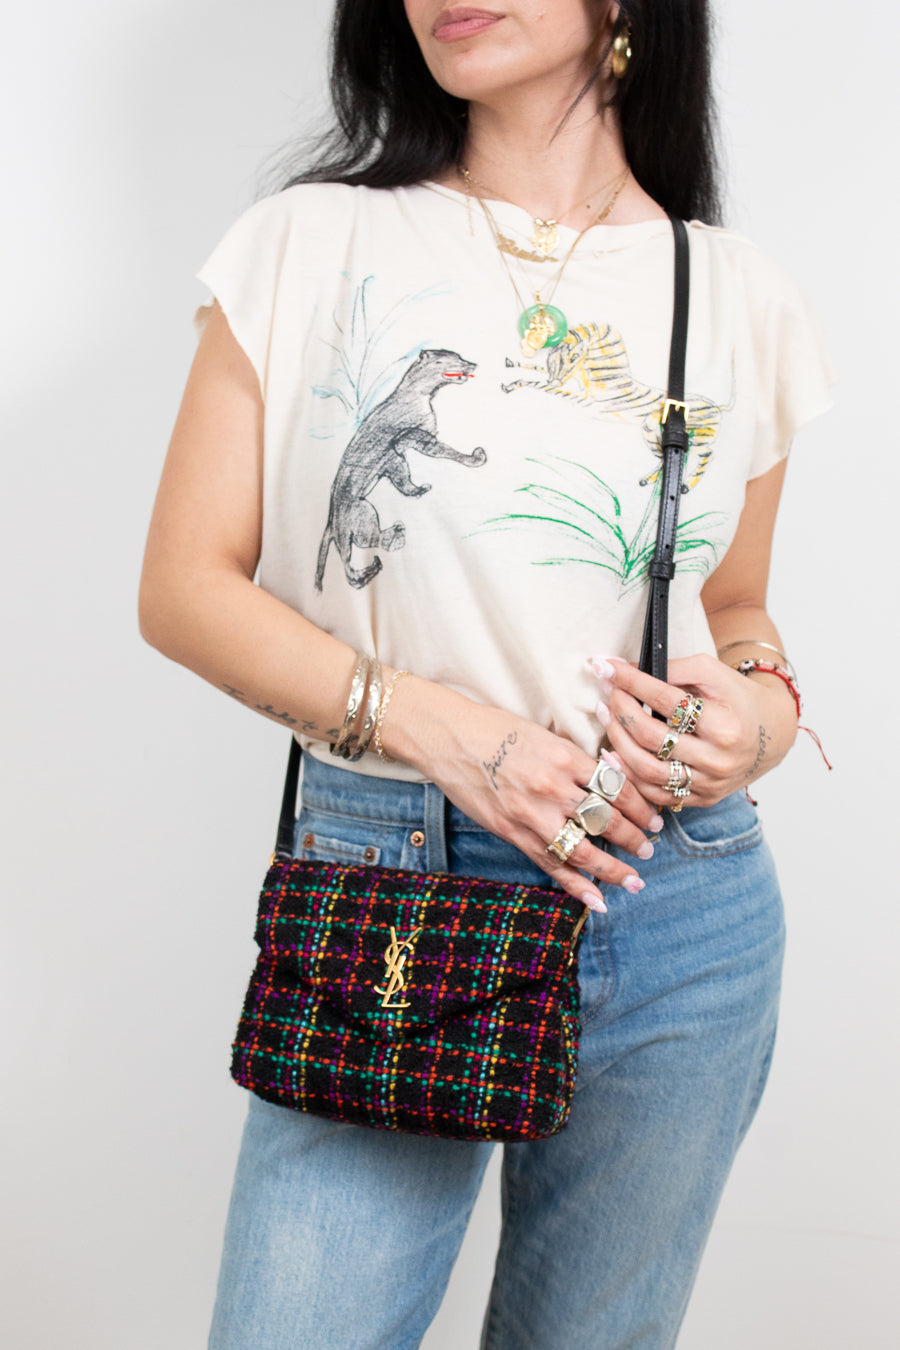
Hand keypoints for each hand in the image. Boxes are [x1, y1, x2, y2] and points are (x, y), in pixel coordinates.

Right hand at [384, 686, 663, 912]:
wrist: (448, 738)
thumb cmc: (495, 728)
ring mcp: (531, 813)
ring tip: (633, 879)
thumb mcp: (543, 734)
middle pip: (608, 820)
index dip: (641, 806)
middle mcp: (553, 787)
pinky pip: (550, 864)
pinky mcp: (512, 831)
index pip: (617, 787)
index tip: (655, 817)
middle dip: (634, 838)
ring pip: (584, 849)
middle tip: (649, 848)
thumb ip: (574, 758)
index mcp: (565, 756)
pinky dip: (574, 885)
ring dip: (613, 869)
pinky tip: (596, 900)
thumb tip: (609, 776)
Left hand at [594, 654, 798, 808]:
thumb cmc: (737, 698)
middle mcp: (717, 760)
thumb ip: (672, 669)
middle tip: (606, 693)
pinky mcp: (701, 799)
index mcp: (724, 725)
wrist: (770, 734)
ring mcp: (708, 784)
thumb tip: (625, 670)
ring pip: (648, 771)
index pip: (665, 700)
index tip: (606, 666)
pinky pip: (655, 794)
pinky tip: (613, 753)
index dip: (631, 682)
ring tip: (606, 718)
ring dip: (617, 742)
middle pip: (652, 737)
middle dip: (621, 711)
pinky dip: (629, 775)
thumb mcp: (712, 672)